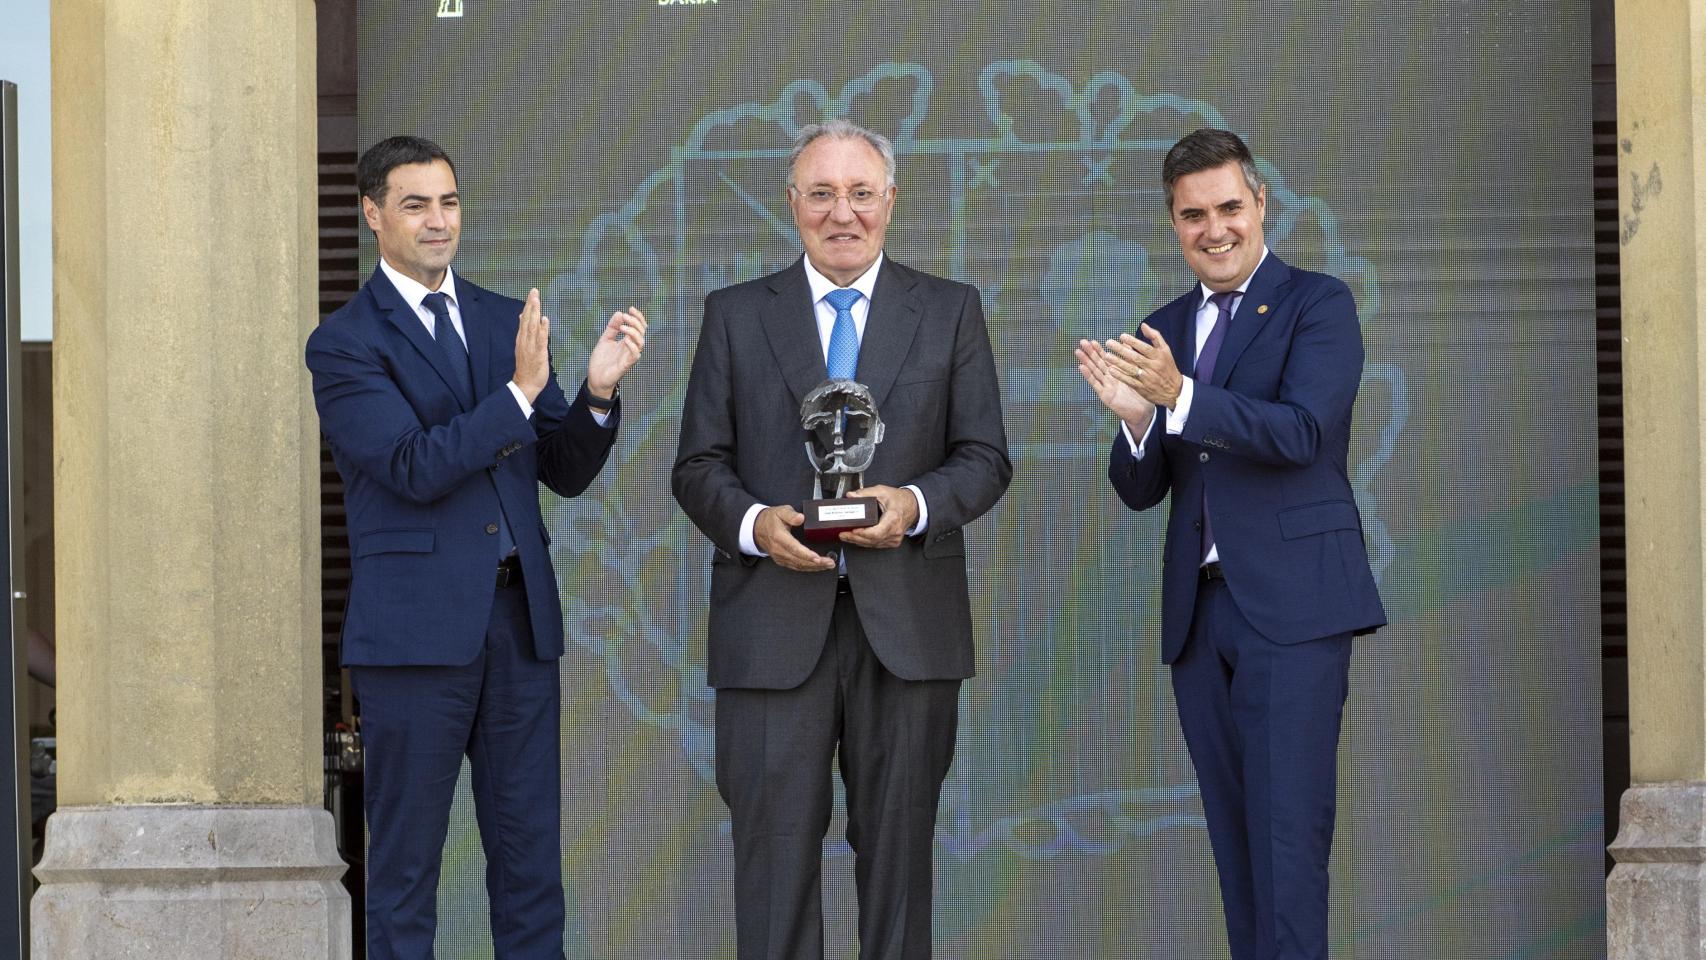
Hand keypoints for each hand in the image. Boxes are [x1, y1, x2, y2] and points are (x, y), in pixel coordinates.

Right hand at [513, 288, 550, 403]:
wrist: (525, 384)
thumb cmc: (526, 367)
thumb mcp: (523, 346)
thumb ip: (524, 331)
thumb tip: (524, 316)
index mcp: (522, 339)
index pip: (525, 319)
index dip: (528, 306)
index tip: (532, 294)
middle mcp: (525, 340)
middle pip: (527, 319)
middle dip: (531, 304)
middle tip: (534, 291)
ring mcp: (530, 346)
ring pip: (532, 326)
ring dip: (535, 312)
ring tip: (537, 300)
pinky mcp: (538, 354)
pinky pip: (540, 339)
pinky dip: (542, 329)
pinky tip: (544, 319)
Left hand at [587, 306, 647, 400]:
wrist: (595, 378)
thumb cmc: (601, 361)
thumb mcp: (605, 339)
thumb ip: (612, 327)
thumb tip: (619, 313)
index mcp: (627, 341)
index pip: (639, 327)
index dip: (638, 317)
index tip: (631, 308)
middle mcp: (631, 348)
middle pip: (642, 332)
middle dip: (636, 321)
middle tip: (626, 316)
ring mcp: (629, 356)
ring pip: (641, 342)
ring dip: (634, 332)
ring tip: (623, 327)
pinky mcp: (626, 365)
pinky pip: (635, 355)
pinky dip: (632, 346)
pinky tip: (624, 339)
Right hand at [754, 505, 836, 572]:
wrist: (758, 528)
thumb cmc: (771, 519)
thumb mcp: (780, 511)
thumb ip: (791, 514)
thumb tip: (801, 518)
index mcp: (778, 536)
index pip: (793, 548)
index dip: (806, 554)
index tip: (817, 557)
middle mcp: (778, 549)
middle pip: (798, 559)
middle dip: (815, 563)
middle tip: (829, 562)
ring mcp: (779, 556)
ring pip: (798, 565)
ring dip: (814, 567)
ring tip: (828, 565)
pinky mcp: (781, 560)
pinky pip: (796, 567)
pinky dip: (808, 568)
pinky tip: (818, 567)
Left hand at [837, 485, 919, 549]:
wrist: (912, 506)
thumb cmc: (899, 500)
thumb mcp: (882, 491)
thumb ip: (865, 493)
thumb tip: (850, 496)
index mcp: (893, 519)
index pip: (876, 532)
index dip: (863, 534)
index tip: (852, 530)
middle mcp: (894, 531)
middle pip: (872, 540)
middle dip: (855, 538)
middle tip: (843, 534)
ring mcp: (894, 538)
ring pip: (873, 544)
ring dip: (859, 541)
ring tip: (846, 536)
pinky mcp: (893, 542)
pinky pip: (877, 544)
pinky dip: (866, 542)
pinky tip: (857, 539)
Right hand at [1077, 338, 1154, 429]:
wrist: (1143, 412)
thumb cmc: (1142, 395)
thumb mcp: (1137, 375)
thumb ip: (1131, 361)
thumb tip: (1128, 345)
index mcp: (1117, 373)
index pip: (1106, 359)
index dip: (1099, 350)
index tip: (1093, 341)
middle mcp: (1110, 379)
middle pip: (1098, 363)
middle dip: (1090, 353)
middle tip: (1082, 342)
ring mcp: (1107, 387)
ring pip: (1095, 372)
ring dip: (1086, 362)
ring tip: (1078, 352)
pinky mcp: (1106, 396)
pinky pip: (1096, 385)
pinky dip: (1088, 376)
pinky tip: (1082, 367)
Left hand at [1104, 323, 1182, 407]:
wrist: (1174, 390)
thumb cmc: (1167, 367)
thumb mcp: (1166, 350)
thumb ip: (1155, 337)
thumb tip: (1143, 325)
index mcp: (1159, 356)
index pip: (1145, 348)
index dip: (1133, 342)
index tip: (1122, 336)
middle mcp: (1153, 367)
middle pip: (1136, 357)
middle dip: (1121, 350)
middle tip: (1109, 343)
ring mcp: (1147, 378)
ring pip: (1131, 369)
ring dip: (1118, 362)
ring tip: (1107, 356)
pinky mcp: (1142, 388)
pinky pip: (1130, 381)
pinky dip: (1121, 376)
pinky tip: (1111, 370)